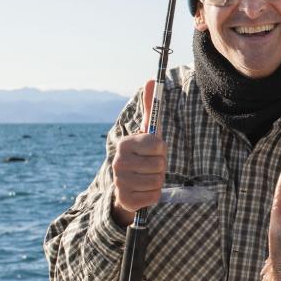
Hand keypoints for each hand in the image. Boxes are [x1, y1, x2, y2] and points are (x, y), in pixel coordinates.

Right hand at [110, 79, 166, 225]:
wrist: (127, 186)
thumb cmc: (142, 156)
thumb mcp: (146, 134)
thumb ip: (150, 109)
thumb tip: (151, 80)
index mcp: (125, 144)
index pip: (158, 145)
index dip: (161, 149)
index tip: (154, 151)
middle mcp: (118, 162)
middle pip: (160, 165)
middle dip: (161, 166)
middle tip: (150, 166)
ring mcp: (120, 182)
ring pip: (158, 181)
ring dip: (158, 181)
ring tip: (148, 177)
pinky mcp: (126, 199)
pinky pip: (153, 197)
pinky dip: (153, 195)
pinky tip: (144, 190)